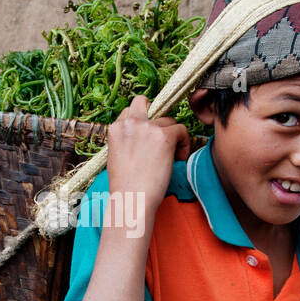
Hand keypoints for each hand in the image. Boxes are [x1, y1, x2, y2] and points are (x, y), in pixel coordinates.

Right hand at [106, 95, 190, 211]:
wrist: (132, 199)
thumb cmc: (125, 186)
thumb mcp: (116, 156)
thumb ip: (127, 140)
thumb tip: (143, 137)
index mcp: (115, 128)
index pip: (130, 111)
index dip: (142, 122)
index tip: (148, 137)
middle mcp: (130, 123)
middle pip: (144, 101)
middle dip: (154, 114)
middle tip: (162, 133)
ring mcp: (147, 127)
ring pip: (168, 120)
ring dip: (172, 136)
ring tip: (172, 156)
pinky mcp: (164, 136)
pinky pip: (182, 129)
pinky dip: (184, 143)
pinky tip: (180, 158)